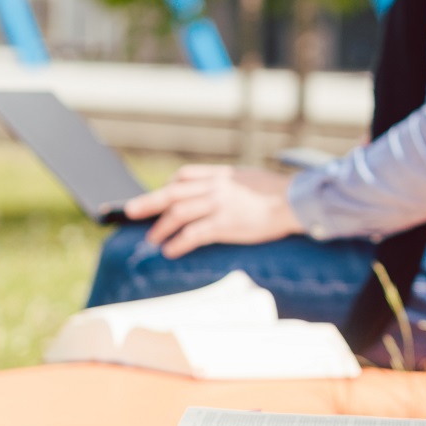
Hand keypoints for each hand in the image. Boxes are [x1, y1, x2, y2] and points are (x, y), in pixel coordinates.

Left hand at [124, 164, 302, 258]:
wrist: (294, 201)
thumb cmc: (276, 192)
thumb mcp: (248, 178)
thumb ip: (229, 183)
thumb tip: (213, 192)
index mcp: (221, 174)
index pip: (185, 175)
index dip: (167, 186)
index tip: (159, 196)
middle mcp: (216, 187)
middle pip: (173, 192)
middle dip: (149, 202)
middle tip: (131, 211)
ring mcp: (219, 204)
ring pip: (178, 213)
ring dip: (161, 227)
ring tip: (152, 239)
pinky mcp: (225, 224)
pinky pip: (193, 234)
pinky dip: (178, 242)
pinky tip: (171, 250)